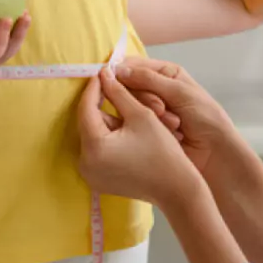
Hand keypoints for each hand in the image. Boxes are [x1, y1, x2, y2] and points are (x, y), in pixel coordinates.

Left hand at [78, 70, 203, 206]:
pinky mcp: (98, 181)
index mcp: (94, 147)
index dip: (94, 88)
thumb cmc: (162, 151)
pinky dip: (109, 139)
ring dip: (108, 123)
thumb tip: (104, 74)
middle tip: (117, 90)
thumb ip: (118, 92)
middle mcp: (85, 164)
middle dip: (103, 106)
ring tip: (129, 114)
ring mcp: (90, 175)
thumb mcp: (141, 115)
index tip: (102, 73)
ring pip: (94, 137)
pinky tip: (127, 133)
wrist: (176, 189)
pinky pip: (98, 152)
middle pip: (89, 124)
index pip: (86, 108)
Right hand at [111, 58, 232, 175]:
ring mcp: (150, 111)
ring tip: (173, 123)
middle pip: (130, 86)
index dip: (122, 71)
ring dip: (151, 114)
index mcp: (166, 74)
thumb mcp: (180, 92)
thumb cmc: (206, 117)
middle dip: (145, 98)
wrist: (215, 152)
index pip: (135, 66)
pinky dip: (150, 127)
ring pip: (132, 106)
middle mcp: (156, 89)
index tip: (109, 77)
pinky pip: (135, 123)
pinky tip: (170, 132)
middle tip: (161, 109)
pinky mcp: (147, 130)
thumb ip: (149, 80)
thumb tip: (118, 69)